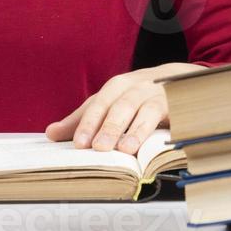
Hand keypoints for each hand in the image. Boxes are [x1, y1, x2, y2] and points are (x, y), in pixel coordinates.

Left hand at [44, 63, 205, 153]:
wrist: (179, 81)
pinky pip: (166, 114)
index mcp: (115, 87)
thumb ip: (83, 119)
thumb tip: (51, 133)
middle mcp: (135, 87)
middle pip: (118, 105)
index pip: (98, 104)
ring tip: (123, 149)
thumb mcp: (110, 104)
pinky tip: (150, 142)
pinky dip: (157, 127)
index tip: (78, 144)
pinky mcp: (175, 103)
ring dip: (133, 129)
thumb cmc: (138, 97)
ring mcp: (156, 93)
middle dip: (107, 126)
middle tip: (98, 148)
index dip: (87, 123)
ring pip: (142, 109)